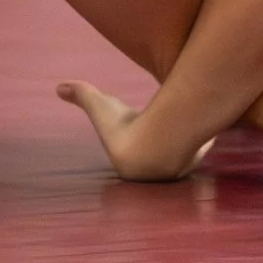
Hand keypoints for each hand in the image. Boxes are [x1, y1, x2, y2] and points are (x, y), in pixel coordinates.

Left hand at [57, 81, 212, 182]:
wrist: (160, 140)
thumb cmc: (125, 125)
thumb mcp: (100, 104)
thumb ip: (81, 94)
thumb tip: (58, 87)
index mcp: (129, 168)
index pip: (131, 156)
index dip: (133, 143)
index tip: (135, 133)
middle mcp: (151, 176)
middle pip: (155, 161)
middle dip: (158, 151)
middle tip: (161, 137)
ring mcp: (174, 172)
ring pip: (178, 160)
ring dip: (179, 151)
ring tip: (182, 139)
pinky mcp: (193, 163)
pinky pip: (194, 155)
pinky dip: (197, 147)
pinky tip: (204, 137)